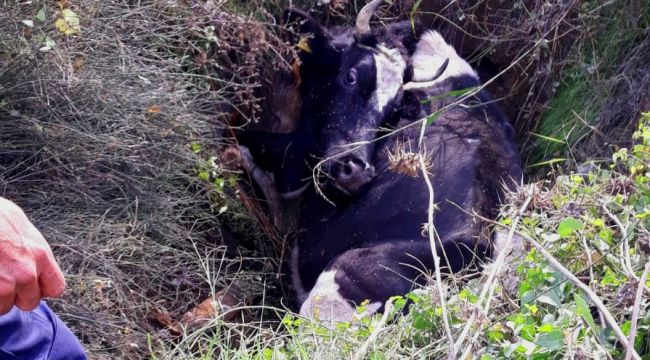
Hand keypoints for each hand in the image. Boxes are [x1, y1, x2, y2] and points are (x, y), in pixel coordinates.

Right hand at [0, 197, 64, 313]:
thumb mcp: (18, 223)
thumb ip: (29, 246)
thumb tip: (29, 256)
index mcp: (39, 254)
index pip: (55, 287)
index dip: (40, 288)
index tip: (29, 285)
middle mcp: (25, 273)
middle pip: (30, 302)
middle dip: (16, 296)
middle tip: (2, 282)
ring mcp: (3, 285)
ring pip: (4, 307)